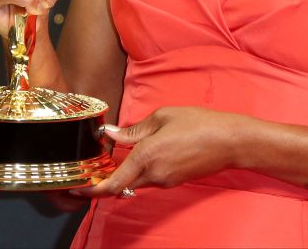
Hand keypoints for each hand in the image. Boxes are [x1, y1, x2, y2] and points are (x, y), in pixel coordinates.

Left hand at [71, 107, 250, 197]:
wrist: (230, 141)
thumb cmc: (198, 123)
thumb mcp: (164, 116)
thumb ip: (135, 129)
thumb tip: (111, 133)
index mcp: (146, 156)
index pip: (112, 183)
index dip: (92, 190)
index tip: (78, 188)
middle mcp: (153, 174)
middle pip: (122, 184)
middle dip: (108, 178)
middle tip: (99, 165)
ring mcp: (165, 181)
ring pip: (137, 181)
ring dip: (128, 172)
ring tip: (127, 152)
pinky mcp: (175, 181)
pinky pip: (151, 178)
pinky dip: (143, 170)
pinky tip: (150, 153)